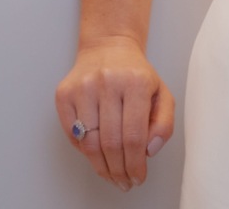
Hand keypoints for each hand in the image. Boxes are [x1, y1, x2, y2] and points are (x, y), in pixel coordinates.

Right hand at [55, 36, 176, 190]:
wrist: (108, 46)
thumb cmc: (136, 75)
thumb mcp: (162, 94)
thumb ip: (164, 124)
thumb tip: (149, 150)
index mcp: (135, 82)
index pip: (134, 137)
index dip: (135, 164)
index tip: (138, 177)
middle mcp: (107, 82)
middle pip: (110, 143)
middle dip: (119, 170)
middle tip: (124, 181)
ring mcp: (82, 87)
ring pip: (89, 142)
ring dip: (101, 166)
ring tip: (111, 174)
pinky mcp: (64, 93)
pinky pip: (72, 133)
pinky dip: (83, 150)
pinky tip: (95, 155)